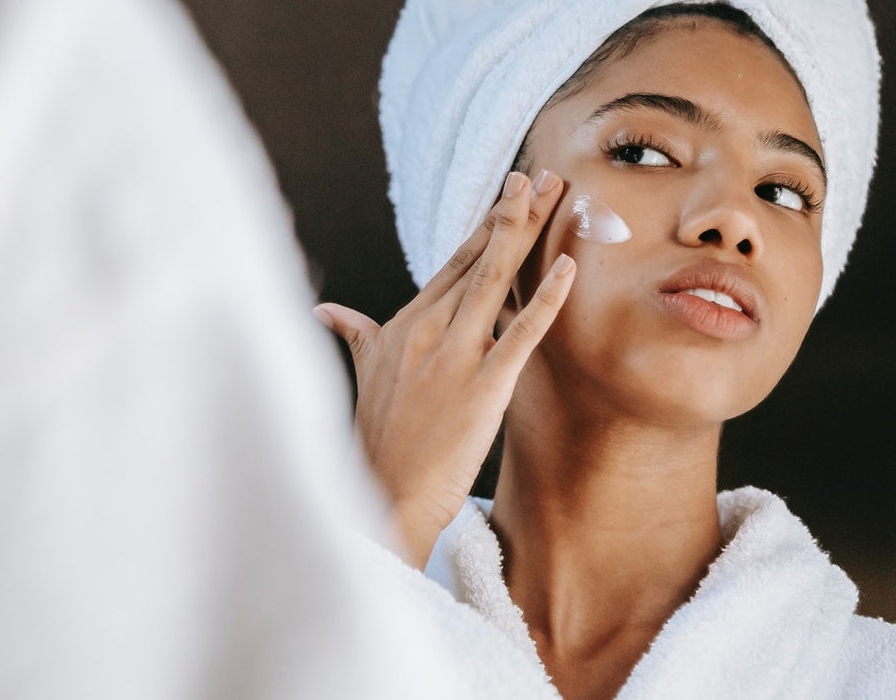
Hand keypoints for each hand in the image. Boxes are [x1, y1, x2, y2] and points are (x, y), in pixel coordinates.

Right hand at [314, 170, 574, 567]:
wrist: (381, 495)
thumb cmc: (375, 440)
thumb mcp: (364, 374)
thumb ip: (354, 333)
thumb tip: (325, 310)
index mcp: (405, 324)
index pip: (453, 264)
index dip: (484, 227)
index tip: (508, 193)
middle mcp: (428, 329)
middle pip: (479, 259)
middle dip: (512, 214)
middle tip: (542, 174)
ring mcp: (455, 355)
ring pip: (497, 279)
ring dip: (526, 232)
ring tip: (554, 193)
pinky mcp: (483, 386)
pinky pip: (521, 332)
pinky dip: (547, 297)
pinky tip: (570, 266)